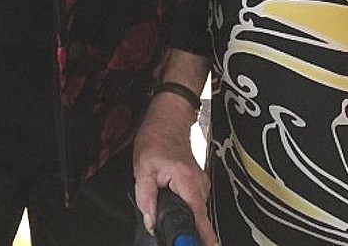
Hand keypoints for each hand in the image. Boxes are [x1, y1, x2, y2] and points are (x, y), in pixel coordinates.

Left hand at [134, 97, 217, 245]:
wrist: (168, 115)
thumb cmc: (158, 135)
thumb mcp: (144, 167)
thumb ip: (146, 198)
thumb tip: (151, 223)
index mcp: (189, 184)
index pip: (202, 222)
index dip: (203, 240)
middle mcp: (200, 186)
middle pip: (197, 221)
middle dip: (183, 228)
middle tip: (167, 225)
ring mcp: (200, 185)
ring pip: (193, 212)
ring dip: (181, 216)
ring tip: (163, 200)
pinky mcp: (196, 184)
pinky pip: (191, 203)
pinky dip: (182, 207)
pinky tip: (169, 198)